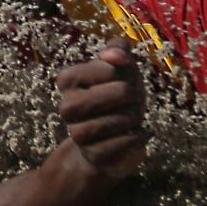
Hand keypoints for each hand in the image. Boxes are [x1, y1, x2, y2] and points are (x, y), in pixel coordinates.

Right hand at [55, 38, 147, 177]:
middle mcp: (67, 108)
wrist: (119, 134)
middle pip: (95, 99)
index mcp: (68, 81)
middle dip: (124, 96)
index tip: (122, 74)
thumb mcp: (122, 66)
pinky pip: (116, 146)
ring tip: (135, 115)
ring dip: (129, 117)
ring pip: (105, 124)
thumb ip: (118, 49)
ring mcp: (78, 134)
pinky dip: (133, 137)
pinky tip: (139, 132)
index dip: (114, 72)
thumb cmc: (119, 93)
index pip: (93, 71)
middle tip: (133, 96)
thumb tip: (115, 57)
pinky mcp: (94, 155)